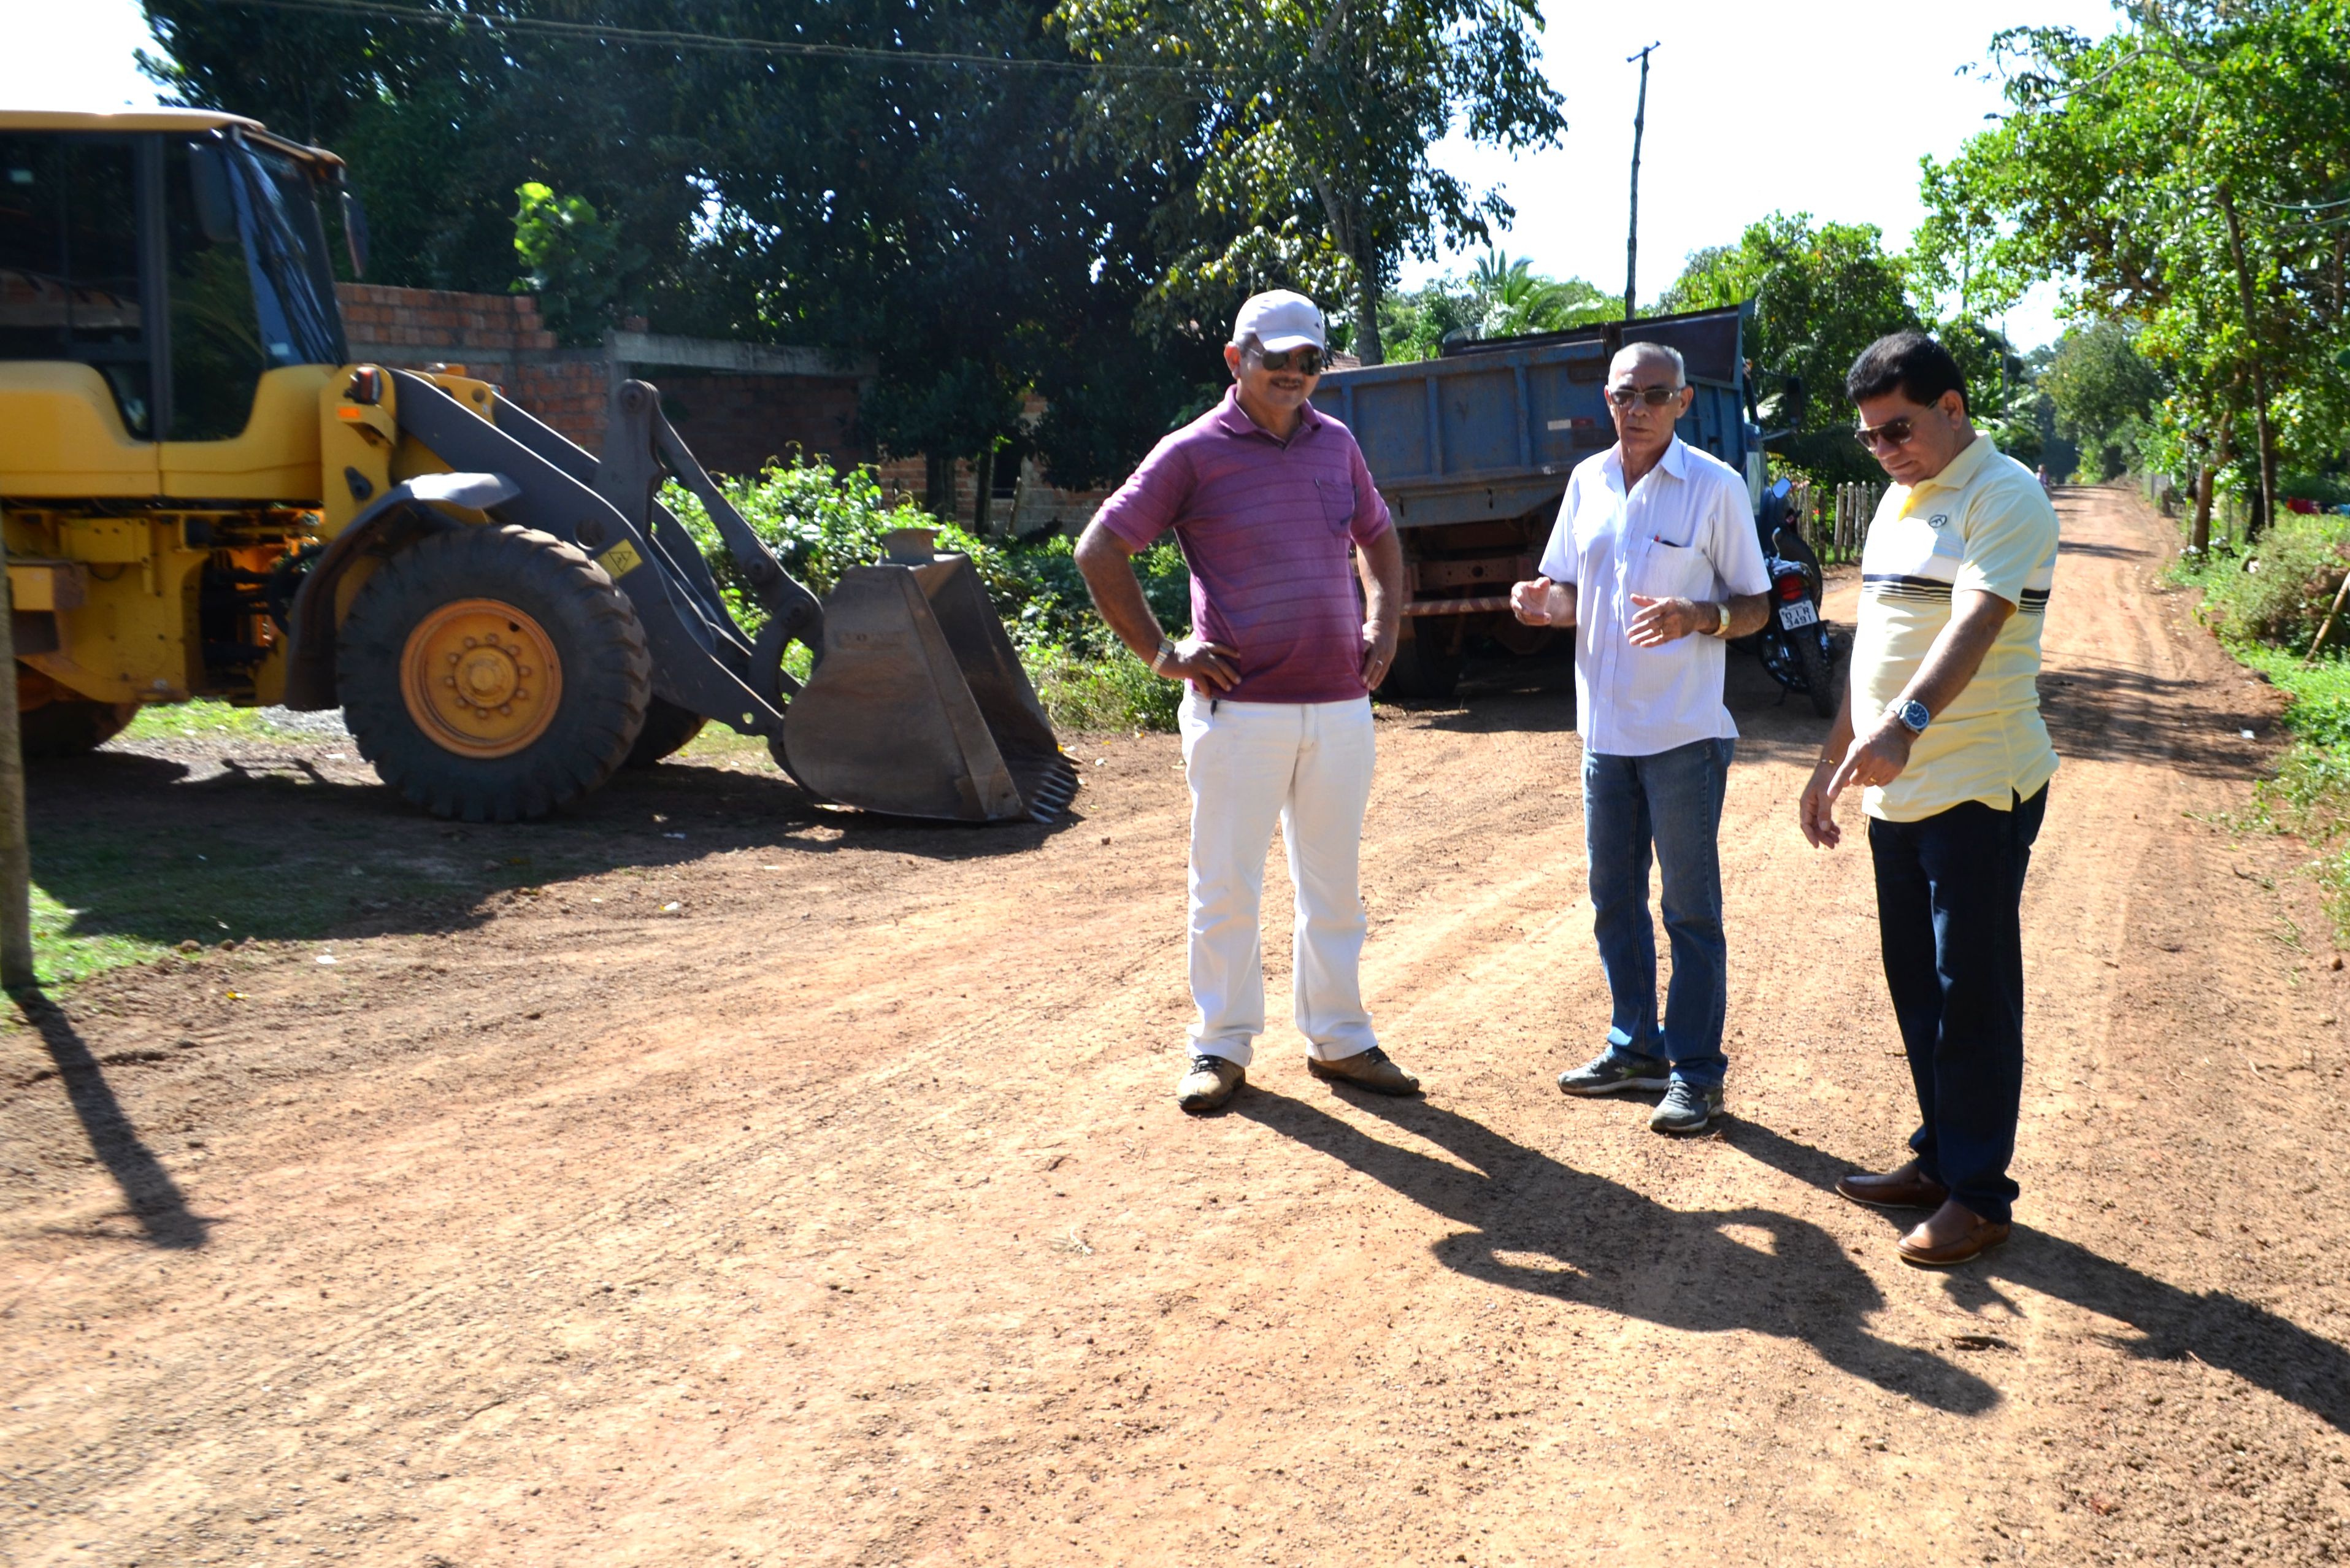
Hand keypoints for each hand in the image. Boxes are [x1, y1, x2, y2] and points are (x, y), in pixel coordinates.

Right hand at [1162, 637, 1238, 692]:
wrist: (1161, 654)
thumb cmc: (1173, 650)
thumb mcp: (1187, 642)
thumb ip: (1194, 639)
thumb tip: (1196, 633)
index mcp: (1202, 646)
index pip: (1220, 647)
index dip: (1230, 651)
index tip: (1239, 656)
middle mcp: (1202, 653)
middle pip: (1221, 662)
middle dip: (1231, 672)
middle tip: (1239, 680)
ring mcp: (1197, 661)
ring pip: (1215, 671)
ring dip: (1223, 681)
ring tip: (1229, 688)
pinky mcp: (1191, 670)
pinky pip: (1202, 682)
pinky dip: (1207, 690)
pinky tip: (1209, 696)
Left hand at [1359, 619, 1398, 689]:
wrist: (1386, 627)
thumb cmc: (1367, 632)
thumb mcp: (1360, 633)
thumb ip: (1352, 642)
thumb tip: (1334, 650)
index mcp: (1368, 639)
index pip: (1363, 648)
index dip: (1358, 657)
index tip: (1352, 666)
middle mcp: (1377, 646)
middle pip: (1373, 660)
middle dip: (1367, 671)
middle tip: (1361, 681)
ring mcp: (1384, 652)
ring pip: (1380, 666)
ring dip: (1374, 677)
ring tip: (1368, 687)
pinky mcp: (1389, 658)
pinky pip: (1385, 670)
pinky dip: (1379, 679)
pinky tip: (1373, 687)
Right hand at [1511, 576, 1564, 624]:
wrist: (1540, 600)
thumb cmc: (1540, 590)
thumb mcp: (1543, 585)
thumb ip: (1544, 582)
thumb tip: (1546, 581)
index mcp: (1518, 589)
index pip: (1516, 592)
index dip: (1517, 594)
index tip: (1520, 596)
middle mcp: (1515, 601)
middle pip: (1516, 606)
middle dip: (1522, 610)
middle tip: (1529, 612)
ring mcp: (1518, 610)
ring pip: (1524, 616)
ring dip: (1535, 618)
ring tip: (1548, 617)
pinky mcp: (1523, 618)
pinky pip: (1529, 621)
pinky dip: (1538, 621)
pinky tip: (1547, 620)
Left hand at [1626, 593, 1705, 645]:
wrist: (1697, 615)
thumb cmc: (1678, 605)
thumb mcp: (1664, 600)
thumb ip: (1647, 601)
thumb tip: (1632, 596)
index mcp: (1668, 604)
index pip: (1655, 609)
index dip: (1644, 614)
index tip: (1633, 619)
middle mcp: (1672, 615)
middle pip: (1654, 623)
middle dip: (1640, 629)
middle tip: (1628, 633)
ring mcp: (1675, 626)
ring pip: (1657, 633)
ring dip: (1643, 638)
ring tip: (1632, 641)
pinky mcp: (1677, 635)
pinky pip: (1663, 640)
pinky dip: (1653, 643)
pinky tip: (1643, 644)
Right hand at [1799, 758, 1842, 848]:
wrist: (1831, 765)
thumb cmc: (1826, 778)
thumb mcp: (1825, 796)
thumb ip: (1824, 812)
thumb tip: (1824, 829)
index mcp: (1805, 804)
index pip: (1805, 824)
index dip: (1811, 836)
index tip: (1818, 846)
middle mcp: (1808, 806)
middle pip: (1813, 826)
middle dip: (1822, 836)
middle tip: (1833, 845)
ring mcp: (1815, 805)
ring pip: (1819, 824)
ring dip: (1827, 832)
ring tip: (1837, 840)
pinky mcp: (1822, 803)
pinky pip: (1824, 818)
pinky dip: (1830, 825)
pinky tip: (1838, 831)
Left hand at [1812, 715, 1916, 836]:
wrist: (1896, 729)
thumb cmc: (1870, 740)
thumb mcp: (1856, 746)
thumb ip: (1847, 765)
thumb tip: (1845, 785)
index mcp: (1860, 749)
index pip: (1845, 770)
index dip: (1837, 783)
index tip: (1829, 795)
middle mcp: (1874, 757)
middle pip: (1856, 781)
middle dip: (1856, 776)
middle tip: (1863, 763)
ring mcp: (1887, 764)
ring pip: (1869, 784)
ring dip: (1868, 777)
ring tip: (1875, 762)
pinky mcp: (1897, 769)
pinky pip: (1881, 784)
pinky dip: (1879, 778)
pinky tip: (1883, 765)